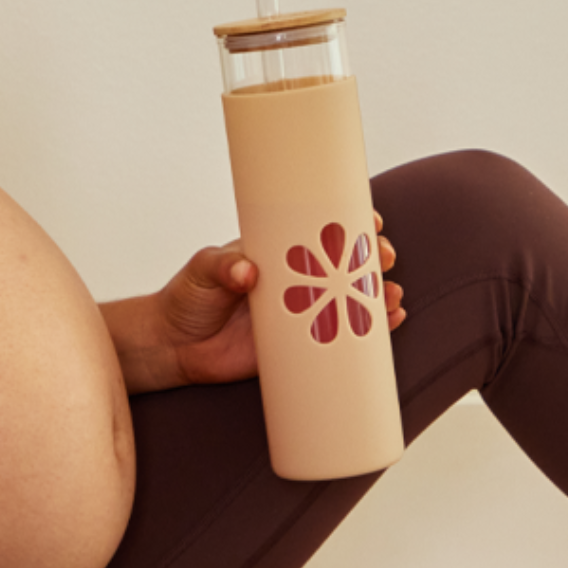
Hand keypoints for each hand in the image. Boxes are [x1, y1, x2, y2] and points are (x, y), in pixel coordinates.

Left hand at [140, 213, 405, 390]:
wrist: (174, 346)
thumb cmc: (187, 297)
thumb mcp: (202, 271)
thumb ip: (222, 266)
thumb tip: (247, 271)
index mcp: (277, 253)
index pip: (319, 231)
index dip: (349, 223)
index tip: (371, 220)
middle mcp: (296, 280)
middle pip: (345, 264)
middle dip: (373, 259)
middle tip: (386, 258)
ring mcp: (301, 313)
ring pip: (351, 300)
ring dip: (379, 296)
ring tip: (393, 297)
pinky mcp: (299, 347)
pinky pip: (341, 338)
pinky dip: (368, 333)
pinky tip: (390, 325)